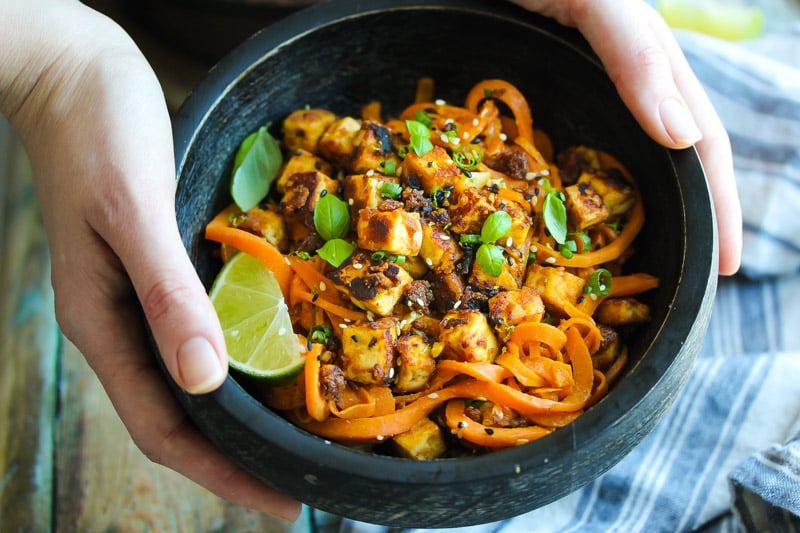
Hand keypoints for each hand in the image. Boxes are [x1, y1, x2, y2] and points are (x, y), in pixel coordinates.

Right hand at [0, 0, 299, 519]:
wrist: (76, 73)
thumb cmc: (99, 134)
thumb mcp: (133, 212)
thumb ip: (165, 296)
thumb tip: (205, 381)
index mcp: (103, 327)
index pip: (166, 430)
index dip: (224, 474)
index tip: (284, 501)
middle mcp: (120, 327)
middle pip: (182, 418)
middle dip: (239, 459)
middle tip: (303, 482)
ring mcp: (139, 301)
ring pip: (192, 382)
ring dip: (240, 418)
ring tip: (296, 440)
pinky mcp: (159, 272)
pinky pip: (201, 336)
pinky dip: (238, 363)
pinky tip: (274, 364)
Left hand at [510, 0, 742, 274]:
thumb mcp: (599, 0)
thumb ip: (636, 54)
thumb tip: (683, 138)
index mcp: (654, 61)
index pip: (704, 143)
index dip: (721, 204)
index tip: (729, 266)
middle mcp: (628, 79)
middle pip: (675, 158)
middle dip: (694, 218)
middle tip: (699, 281)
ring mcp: (589, 85)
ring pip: (632, 157)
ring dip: (648, 209)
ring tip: (653, 258)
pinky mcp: (550, 88)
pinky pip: (581, 146)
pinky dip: (591, 187)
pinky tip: (587, 212)